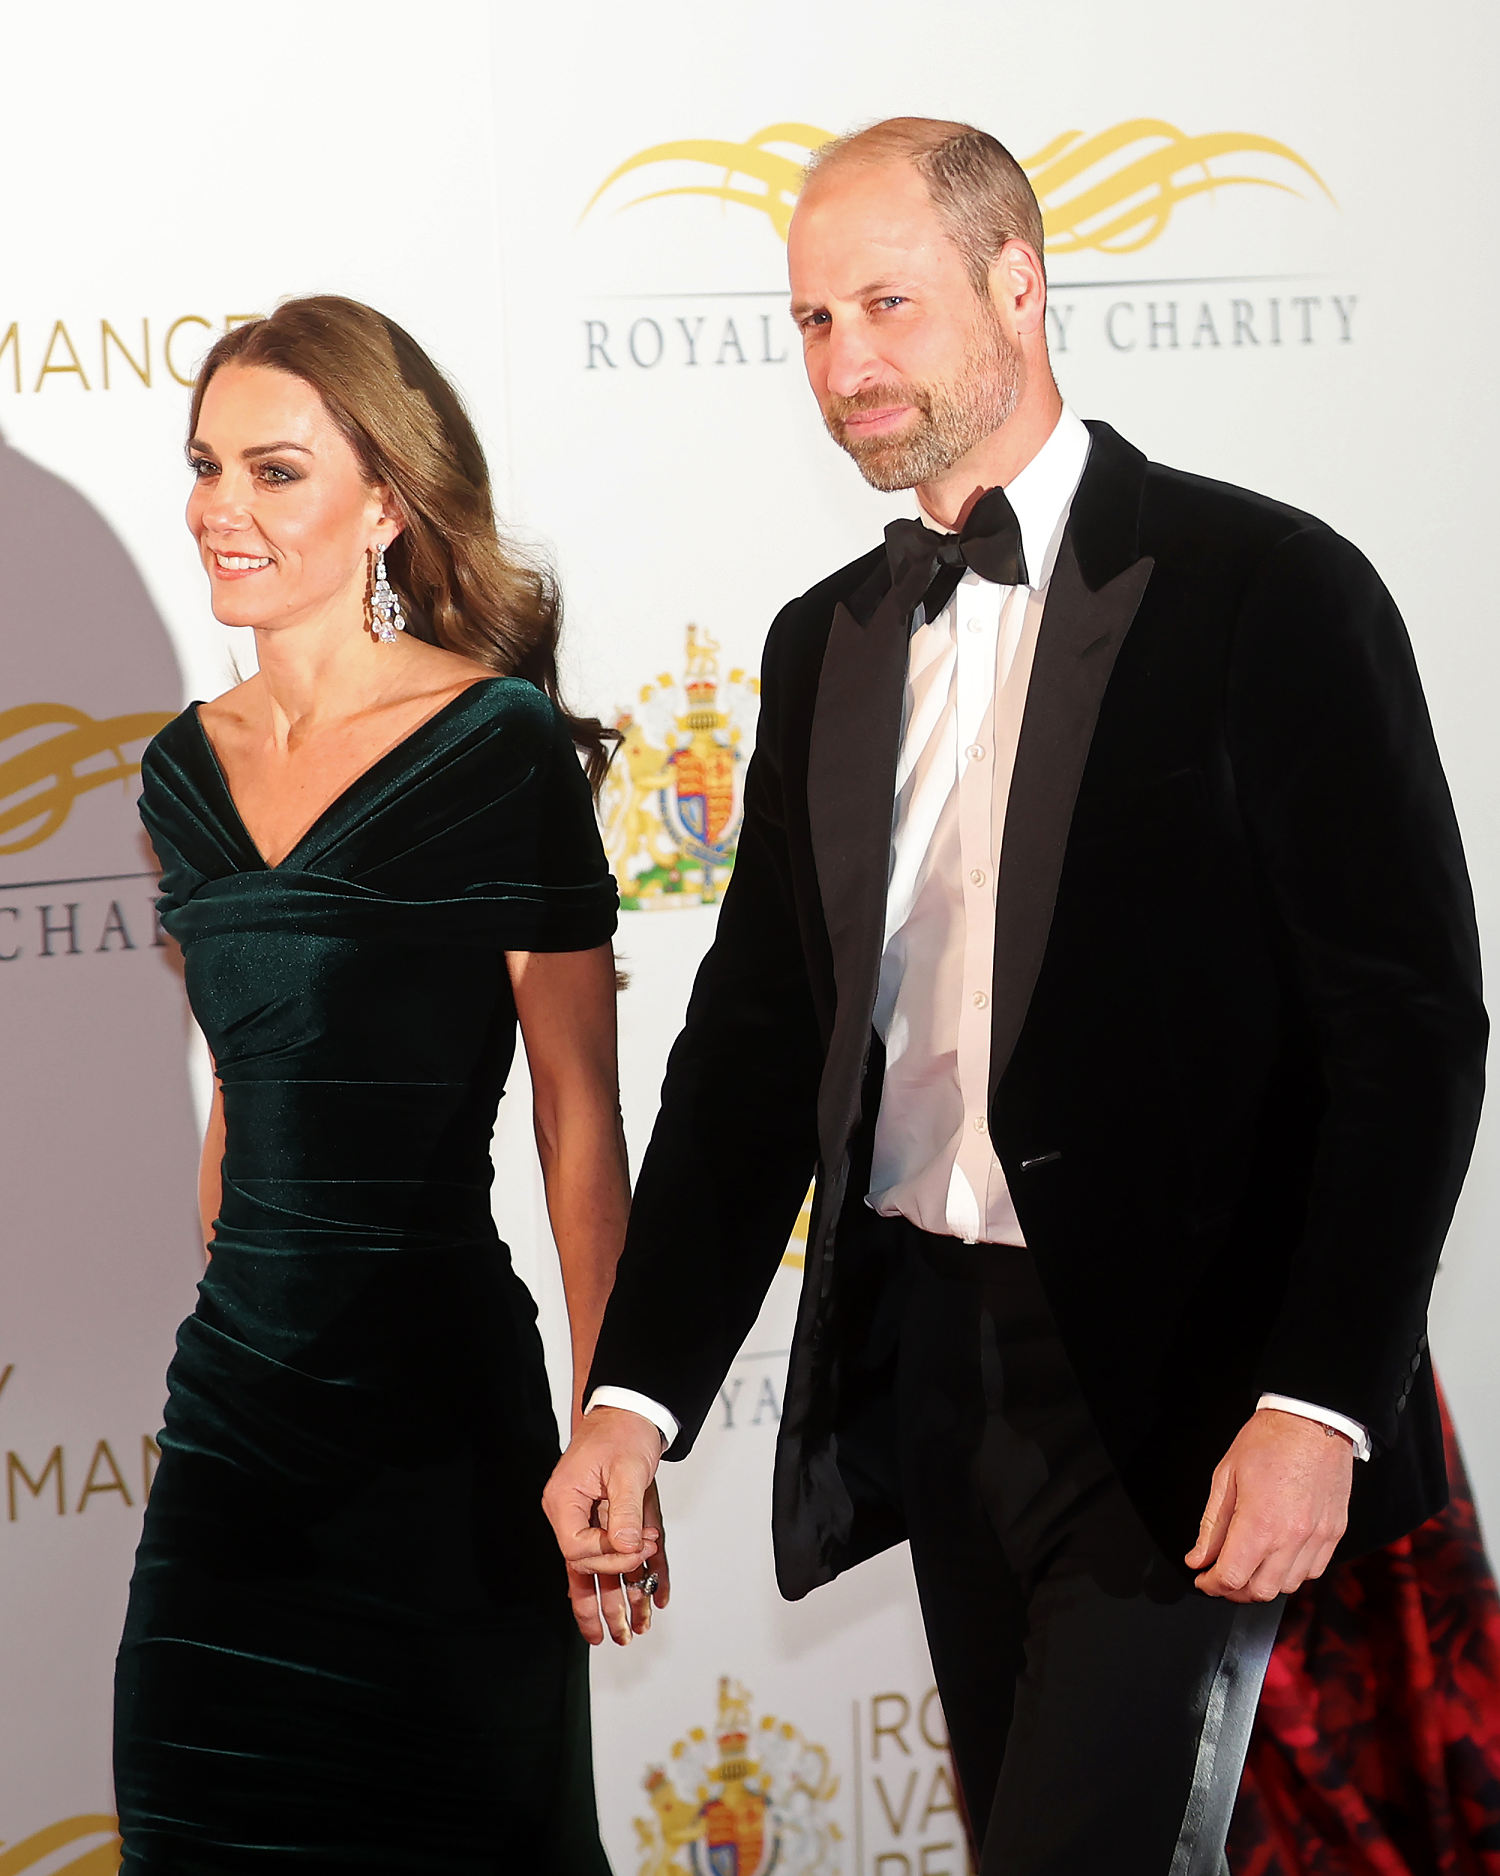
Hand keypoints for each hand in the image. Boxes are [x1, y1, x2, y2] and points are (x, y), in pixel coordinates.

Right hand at [542, 1407, 670, 1645]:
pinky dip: (618, 1578)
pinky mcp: (600, 1520)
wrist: (629, 1410)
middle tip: (625, 1622)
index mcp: (564, 1501)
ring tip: (619, 1635)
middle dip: (603, 1595)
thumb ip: (626, 1511)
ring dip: (605, 1601)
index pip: (578, 1548)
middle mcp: (567, 1514)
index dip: (610, 1556)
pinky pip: (605, 1556)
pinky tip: (634, 1602)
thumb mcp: (627, 1470)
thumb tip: (628, 1547)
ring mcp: (582, 1519)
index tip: (641, 1546)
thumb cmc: (623, 1432)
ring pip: (589, 1570)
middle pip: (579, 1567)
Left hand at [1186, 1407, 1352, 1600]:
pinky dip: (1291, 1573)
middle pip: (1260, 1591)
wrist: (1313, 1421)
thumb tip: (1198, 1559)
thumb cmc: (1267, 1441)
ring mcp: (1318, 1538)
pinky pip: (1312, 1571)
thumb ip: (1211, 1525)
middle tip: (1220, 1573)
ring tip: (1248, 1564)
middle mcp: (1292, 1538)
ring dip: (1263, 1583)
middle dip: (1234, 1589)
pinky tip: (1277, 1556)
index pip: (1232, 1577)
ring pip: (1287, 1586)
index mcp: (1260, 1522)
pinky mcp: (1334, 1533)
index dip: (1211, 1584)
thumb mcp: (1225, 1476)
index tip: (1202, 1577)